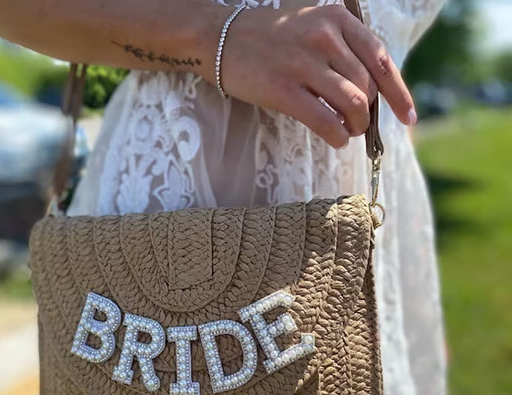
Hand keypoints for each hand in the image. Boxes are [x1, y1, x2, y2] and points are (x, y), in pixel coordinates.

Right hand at [218, 5, 415, 148]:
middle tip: (358, 126)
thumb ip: (341, 50)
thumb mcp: (312, 26)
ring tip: (348, 133)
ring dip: (355, 127)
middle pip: (366, 87)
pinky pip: (324, 120)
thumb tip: (367, 93)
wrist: (222, 39)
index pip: (380, 60)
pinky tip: (337, 140)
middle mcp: (324, 37)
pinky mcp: (284, 89)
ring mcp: (304, 63)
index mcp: (336, 19)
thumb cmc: (270, 38)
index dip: (399, 93)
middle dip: (368, 114)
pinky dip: (337, 135)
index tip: (408, 117)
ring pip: (351, 104)